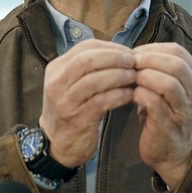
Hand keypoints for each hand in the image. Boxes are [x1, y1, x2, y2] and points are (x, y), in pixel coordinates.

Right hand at [39, 40, 136, 166]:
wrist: (60, 145)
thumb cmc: (72, 110)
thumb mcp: (72, 84)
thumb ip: (90, 68)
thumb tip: (122, 54)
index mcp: (57, 69)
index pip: (85, 47)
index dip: (110, 48)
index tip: (128, 52)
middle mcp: (57, 83)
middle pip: (87, 60)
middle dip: (114, 58)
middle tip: (134, 62)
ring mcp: (65, 101)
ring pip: (93, 80)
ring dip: (119, 76)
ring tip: (134, 77)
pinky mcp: (77, 118)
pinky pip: (101, 101)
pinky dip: (118, 95)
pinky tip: (130, 95)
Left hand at [133, 42, 191, 188]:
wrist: (174, 153)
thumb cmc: (166, 114)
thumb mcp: (171, 89)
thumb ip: (160, 69)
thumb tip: (134, 52)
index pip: (178, 52)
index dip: (153, 49)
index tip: (135, 54)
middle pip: (177, 64)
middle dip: (149, 60)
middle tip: (130, 64)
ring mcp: (186, 111)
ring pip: (168, 82)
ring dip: (144, 76)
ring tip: (131, 79)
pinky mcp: (170, 125)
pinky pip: (154, 102)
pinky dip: (139, 94)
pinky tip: (130, 95)